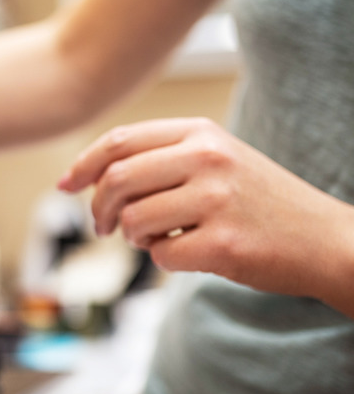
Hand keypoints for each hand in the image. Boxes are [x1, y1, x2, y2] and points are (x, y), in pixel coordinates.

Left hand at [56, 117, 353, 304]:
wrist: (327, 240)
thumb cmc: (258, 202)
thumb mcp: (215, 159)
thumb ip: (159, 158)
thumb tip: (87, 175)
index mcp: (201, 133)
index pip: (119, 141)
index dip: (83, 165)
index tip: (66, 185)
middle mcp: (208, 158)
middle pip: (116, 181)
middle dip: (99, 210)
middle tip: (105, 227)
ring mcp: (217, 200)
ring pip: (133, 220)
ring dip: (134, 237)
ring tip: (160, 238)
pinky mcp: (224, 243)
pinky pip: (160, 255)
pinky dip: (165, 260)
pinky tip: (191, 252)